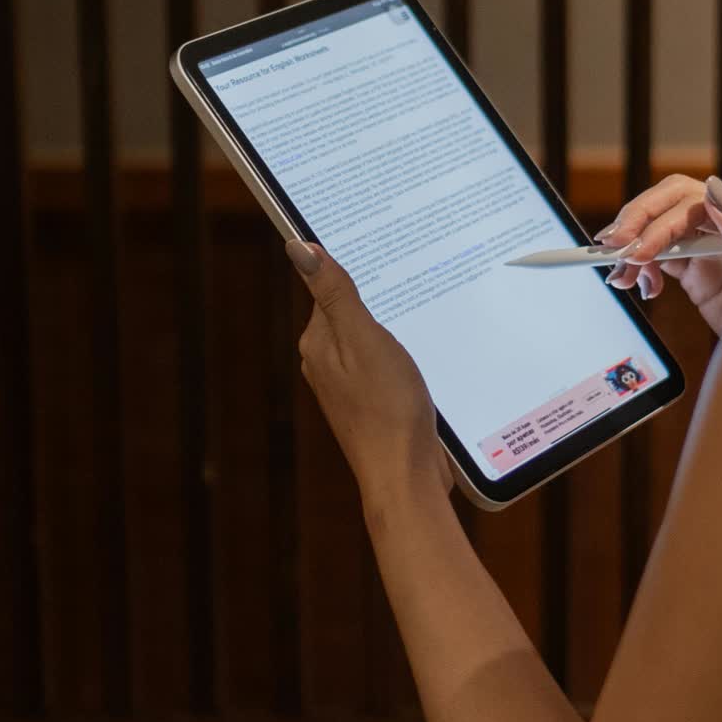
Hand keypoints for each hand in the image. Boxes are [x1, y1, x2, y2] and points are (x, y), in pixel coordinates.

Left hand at [287, 240, 452, 503]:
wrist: (405, 474)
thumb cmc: (386, 410)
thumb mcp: (365, 340)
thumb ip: (335, 293)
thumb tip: (298, 247)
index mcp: (319, 344)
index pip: (330, 289)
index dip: (356, 271)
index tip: (386, 255)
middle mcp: (326, 363)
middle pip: (351, 313)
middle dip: (379, 299)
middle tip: (414, 280)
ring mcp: (348, 386)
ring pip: (370, 339)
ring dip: (394, 328)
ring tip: (422, 318)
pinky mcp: (371, 403)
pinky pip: (383, 364)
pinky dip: (402, 354)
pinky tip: (423, 357)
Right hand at [595, 174, 721, 334]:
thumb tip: (717, 194)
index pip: (697, 202)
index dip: (661, 222)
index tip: (638, 250)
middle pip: (673, 203)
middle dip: (638, 223)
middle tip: (611, 249)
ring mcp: (714, 243)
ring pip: (661, 226)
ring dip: (635, 247)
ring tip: (622, 278)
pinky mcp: (699, 266)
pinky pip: (661, 254)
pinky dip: (643, 266)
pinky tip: (640, 286)